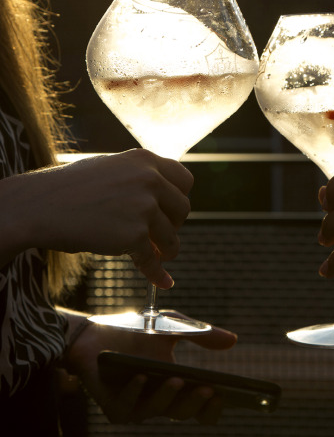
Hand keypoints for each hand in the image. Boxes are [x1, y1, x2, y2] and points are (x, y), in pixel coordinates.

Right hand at [3, 149, 191, 286]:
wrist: (41, 205)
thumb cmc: (69, 188)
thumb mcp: (111, 168)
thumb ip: (138, 178)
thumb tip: (159, 199)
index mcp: (144, 159)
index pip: (184, 179)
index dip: (180, 197)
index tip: (172, 211)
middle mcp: (150, 179)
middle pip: (183, 208)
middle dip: (174, 224)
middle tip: (160, 235)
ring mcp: (144, 207)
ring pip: (171, 237)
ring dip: (167, 250)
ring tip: (159, 256)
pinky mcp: (134, 235)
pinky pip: (152, 260)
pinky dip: (157, 274)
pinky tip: (162, 281)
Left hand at [65, 311, 237, 424]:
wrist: (96, 332)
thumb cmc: (137, 332)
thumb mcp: (174, 327)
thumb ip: (201, 335)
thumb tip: (234, 340)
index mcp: (175, 387)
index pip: (199, 406)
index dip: (213, 405)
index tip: (227, 393)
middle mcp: (158, 402)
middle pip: (183, 412)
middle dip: (196, 403)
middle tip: (210, 390)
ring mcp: (136, 406)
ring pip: (157, 410)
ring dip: (168, 397)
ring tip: (177, 379)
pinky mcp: (114, 407)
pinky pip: (126, 406)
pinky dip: (134, 392)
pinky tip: (141, 377)